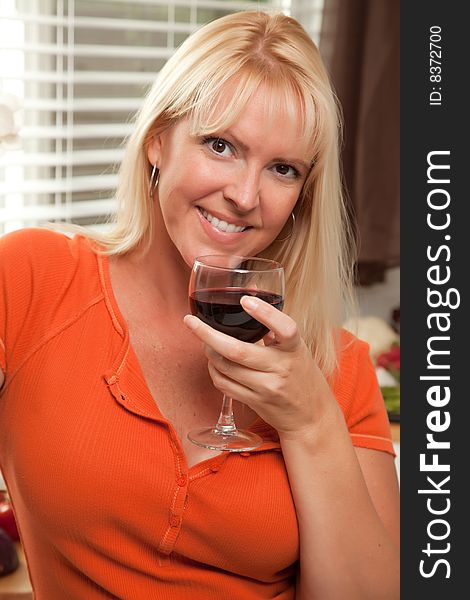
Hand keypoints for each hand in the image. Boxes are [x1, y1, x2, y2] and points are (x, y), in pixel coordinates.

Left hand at [183, 295, 336, 438]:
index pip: (285, 328)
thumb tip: (250, 294)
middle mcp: (281, 368)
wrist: (311, 415)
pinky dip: (213, 371)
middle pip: (237, 350)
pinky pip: (224, 385)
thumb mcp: (295, 348)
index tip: (246, 299)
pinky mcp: (255, 402)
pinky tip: (214, 362)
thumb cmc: (301, 375)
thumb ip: (273, 325)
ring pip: (225, 368)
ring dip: (208, 352)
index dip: (265, 313)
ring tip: (205, 341)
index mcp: (294, 349)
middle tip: (190, 322)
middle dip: (207, 334)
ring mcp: (267, 387)